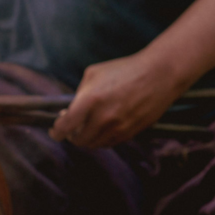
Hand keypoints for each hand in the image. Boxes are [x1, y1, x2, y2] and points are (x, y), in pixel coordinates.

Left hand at [50, 51, 181, 147]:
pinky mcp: (131, 133)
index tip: (55, 131)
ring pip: (95, 144)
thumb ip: (79, 94)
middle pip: (79, 140)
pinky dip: (103, 138)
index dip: (56, 132)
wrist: (159, 74)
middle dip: (72, 135)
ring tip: (88, 126)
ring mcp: (118, 127)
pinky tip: (104, 126)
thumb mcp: (94, 73)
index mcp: (90, 100)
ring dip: (88, 138)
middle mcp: (103, 117)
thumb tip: (69, 111)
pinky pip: (110, 143)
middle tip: (72, 128)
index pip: (65, 126)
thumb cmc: (124, 70)